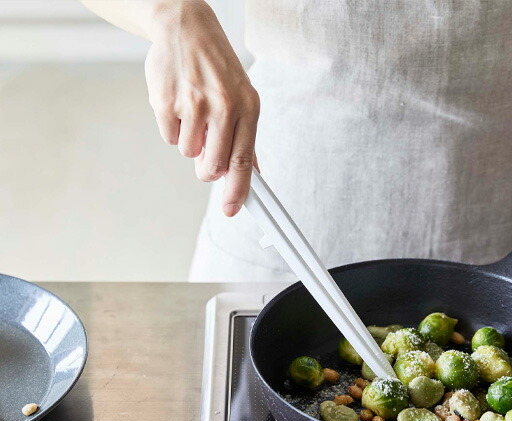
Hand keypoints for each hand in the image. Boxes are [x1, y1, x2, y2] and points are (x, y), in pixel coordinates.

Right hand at [144, 0, 258, 216]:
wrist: (186, 28)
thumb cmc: (218, 68)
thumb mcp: (243, 97)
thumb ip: (246, 138)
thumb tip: (253, 175)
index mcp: (247, 108)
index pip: (243, 161)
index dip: (238, 191)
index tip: (232, 209)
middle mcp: (223, 106)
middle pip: (214, 165)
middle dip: (208, 169)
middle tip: (206, 156)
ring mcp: (193, 104)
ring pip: (189, 152)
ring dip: (189, 141)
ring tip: (193, 113)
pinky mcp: (166, 101)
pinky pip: (169, 137)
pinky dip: (172, 127)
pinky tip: (178, 105)